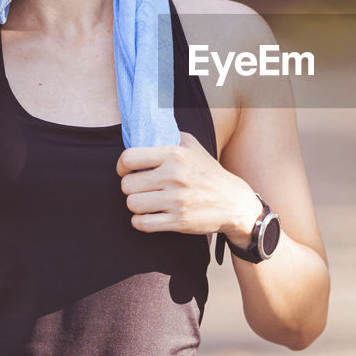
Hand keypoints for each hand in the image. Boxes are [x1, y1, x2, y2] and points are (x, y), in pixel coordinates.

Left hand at [117, 132, 261, 242]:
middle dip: (131, 188)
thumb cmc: (209, 173)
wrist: (233, 202)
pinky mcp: (178, 221)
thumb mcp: (193, 146)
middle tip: (142, 188)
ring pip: (132, 204)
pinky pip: (142, 223)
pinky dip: (141, 221)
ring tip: (147, 202)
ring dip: (136, 205)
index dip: (122, 166)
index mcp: (175, 154)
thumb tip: (145, 132)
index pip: (129, 157)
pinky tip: (150, 216)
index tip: (127, 171)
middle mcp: (174, 176)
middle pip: (127, 184)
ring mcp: (176, 200)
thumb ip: (170, 136)